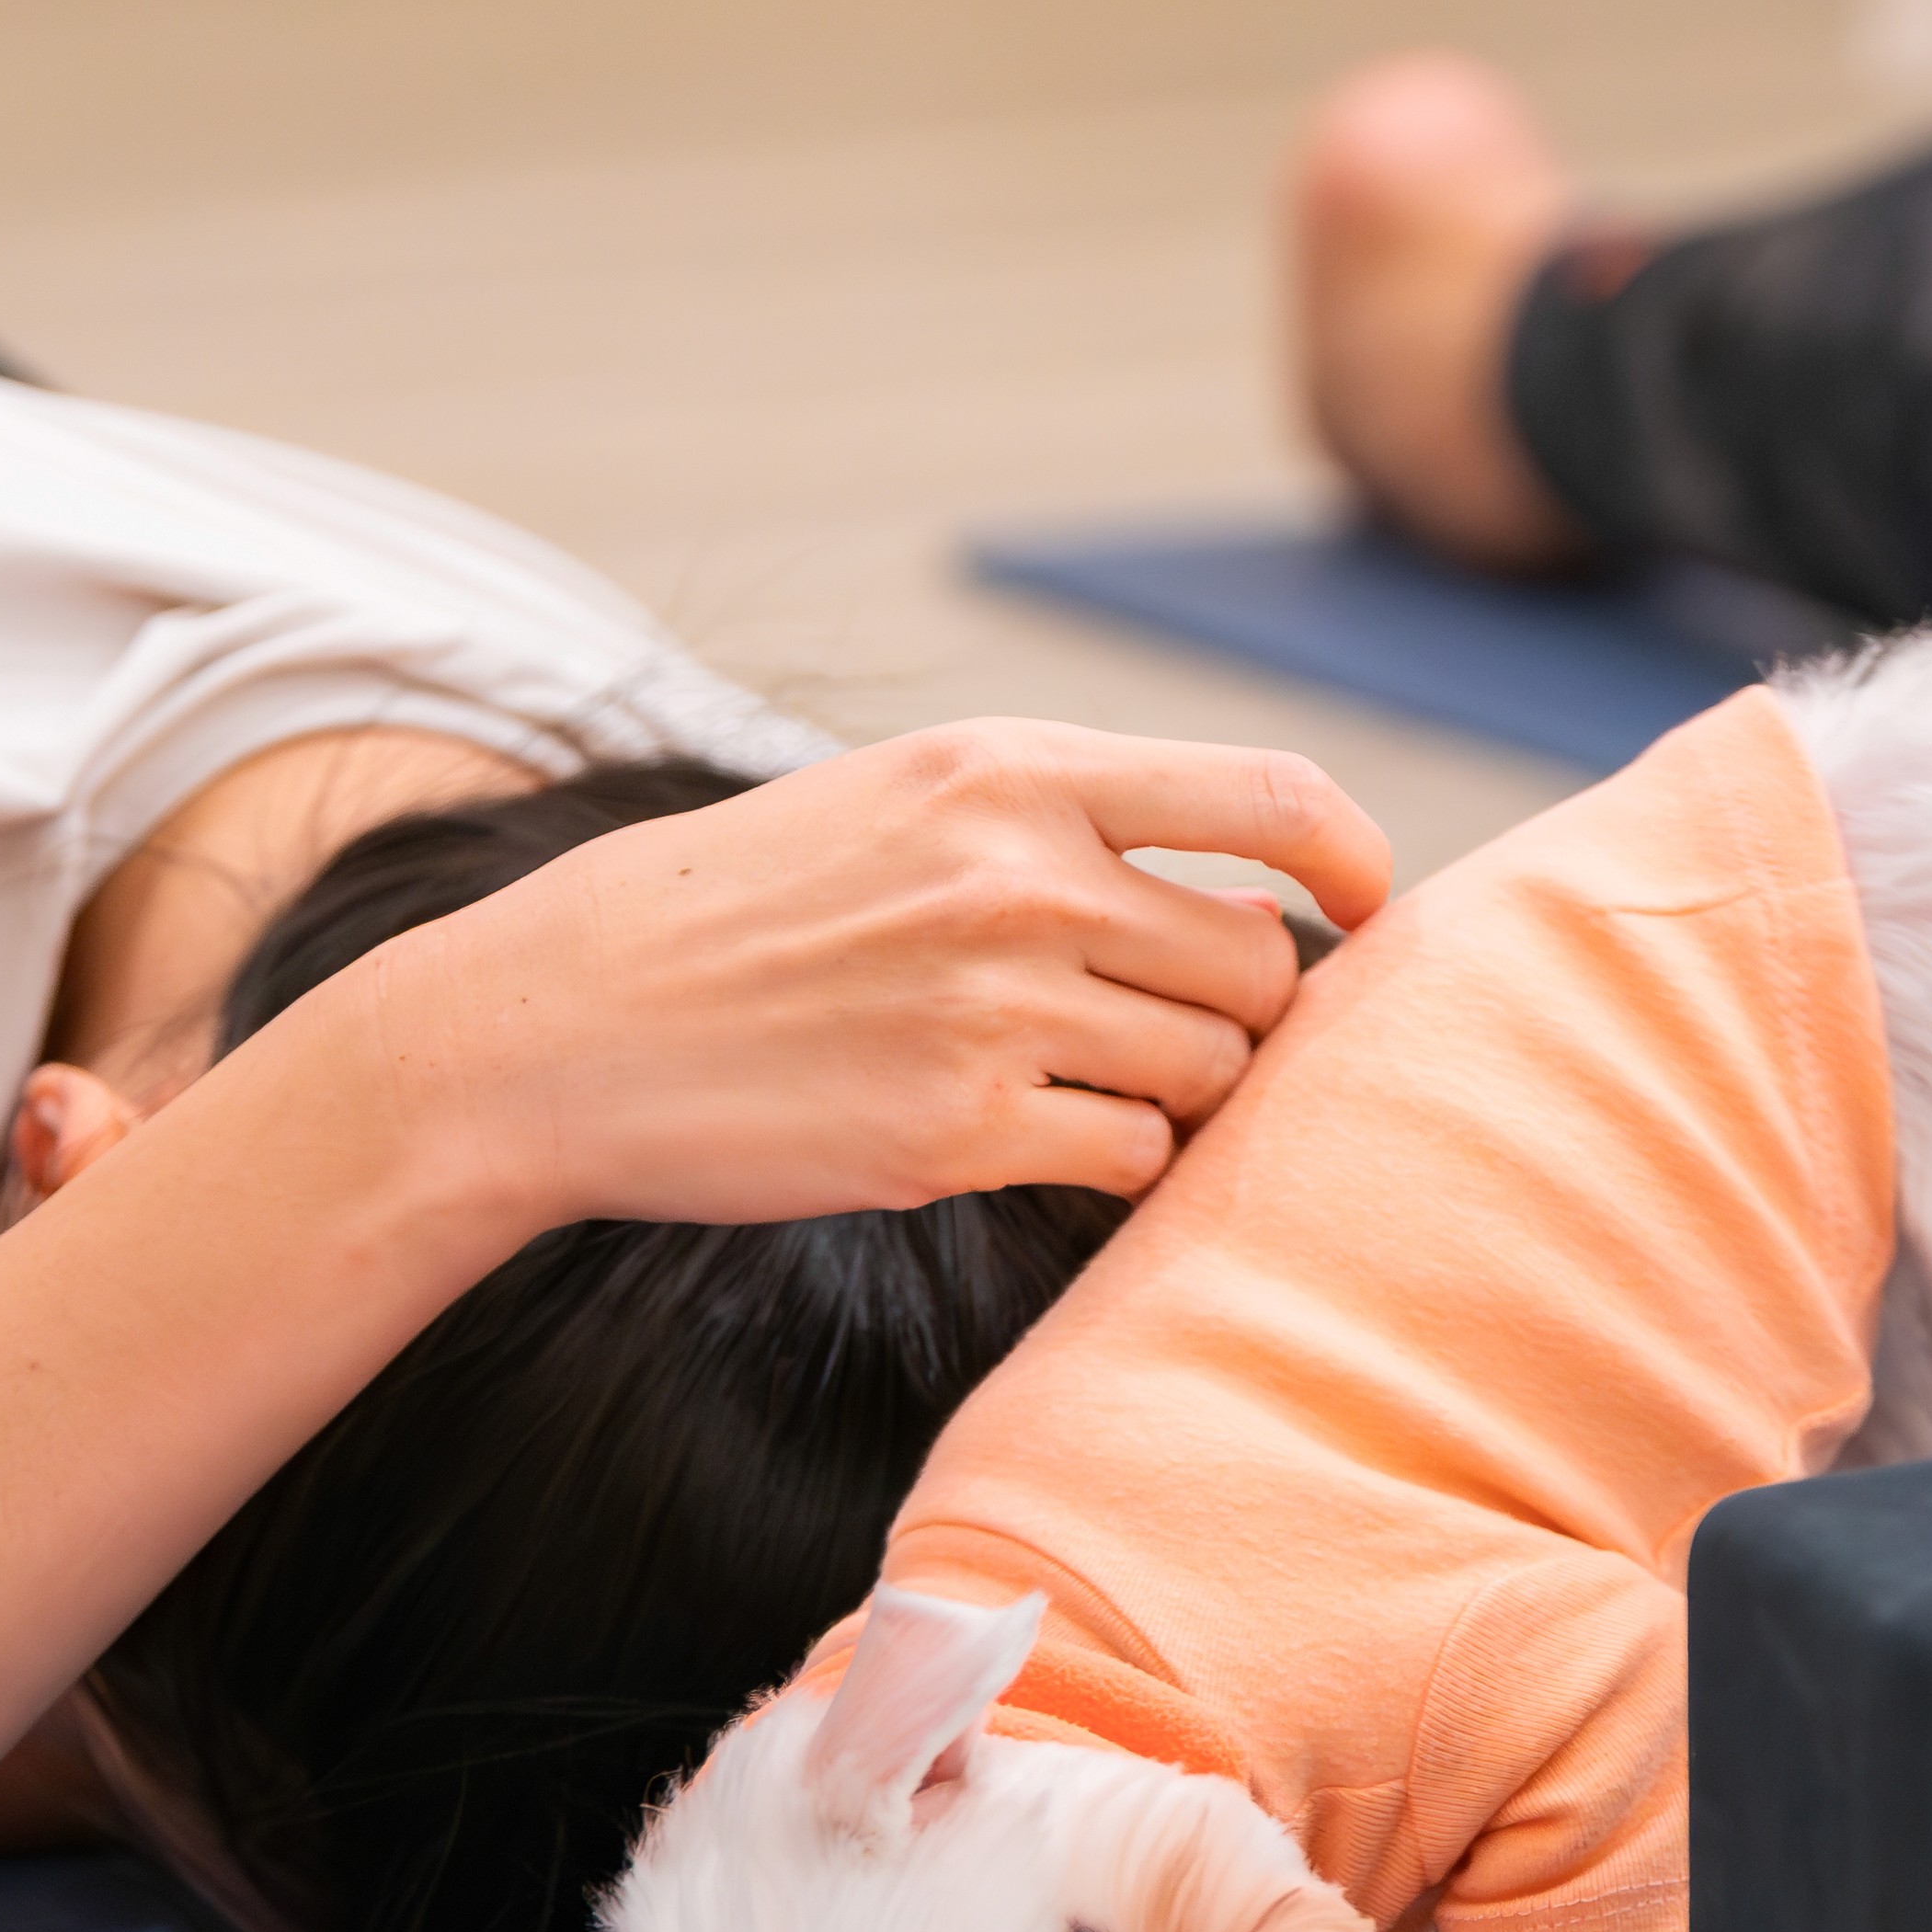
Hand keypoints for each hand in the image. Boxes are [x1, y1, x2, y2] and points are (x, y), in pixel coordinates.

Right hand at [334, 719, 1396, 1231]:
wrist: (566, 1023)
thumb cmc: (744, 912)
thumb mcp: (904, 800)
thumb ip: (1065, 817)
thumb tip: (1247, 879)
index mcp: (1010, 771)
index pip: (1272, 800)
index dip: (1355, 864)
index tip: (1365, 907)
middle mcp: (1018, 876)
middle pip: (1260, 964)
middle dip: (1239, 1010)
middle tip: (1159, 1027)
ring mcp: (993, 1007)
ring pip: (1209, 1071)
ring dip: (1176, 1090)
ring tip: (1076, 1079)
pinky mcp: (958, 1132)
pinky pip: (1134, 1159)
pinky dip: (1115, 1161)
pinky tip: (1035, 1139)